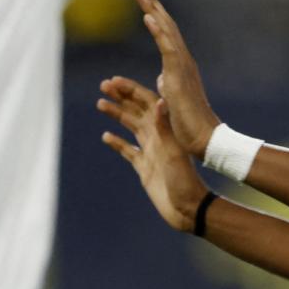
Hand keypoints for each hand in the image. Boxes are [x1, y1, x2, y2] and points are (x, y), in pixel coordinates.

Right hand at [98, 76, 208, 231]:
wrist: (188, 208)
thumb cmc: (185, 181)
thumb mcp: (174, 152)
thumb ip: (165, 128)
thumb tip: (160, 100)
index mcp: (164, 130)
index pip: (145, 102)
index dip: (130, 90)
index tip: (113, 81)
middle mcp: (156, 137)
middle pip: (135, 111)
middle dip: (120, 97)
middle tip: (102, 86)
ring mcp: (150, 152)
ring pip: (130, 127)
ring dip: (116, 115)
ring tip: (100, 104)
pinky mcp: (144, 168)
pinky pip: (129, 151)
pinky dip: (117, 143)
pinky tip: (106, 137)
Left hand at [133, 0, 219, 156]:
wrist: (203, 138)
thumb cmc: (187, 122)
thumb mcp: (172, 96)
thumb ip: (167, 82)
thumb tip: (163, 76)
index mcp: (177, 63)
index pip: (163, 31)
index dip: (153, 10)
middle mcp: (181, 59)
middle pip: (164, 23)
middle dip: (151, 1)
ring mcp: (182, 65)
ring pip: (166, 30)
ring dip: (153, 8)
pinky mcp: (179, 75)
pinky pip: (167, 48)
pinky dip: (158, 30)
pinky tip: (148, 15)